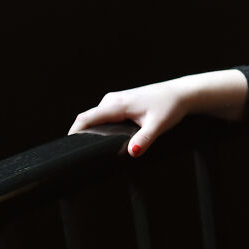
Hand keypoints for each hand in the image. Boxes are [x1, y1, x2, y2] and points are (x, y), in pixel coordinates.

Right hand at [68, 70, 247, 156]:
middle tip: (75, 156)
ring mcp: (117, 99)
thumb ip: (144, 140)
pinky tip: (101, 137)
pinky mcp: (122, 101)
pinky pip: (104, 114)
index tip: (66, 149)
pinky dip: (99, 125)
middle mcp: (113, 99)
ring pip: (96, 116)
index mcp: (118, 104)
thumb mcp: (158, 125)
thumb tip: (131, 153)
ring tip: (87, 149)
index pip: (87, 118)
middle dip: (79, 134)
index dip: (74, 132)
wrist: (183, 93)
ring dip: (90, 130)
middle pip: (88, 117)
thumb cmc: (171, 107)